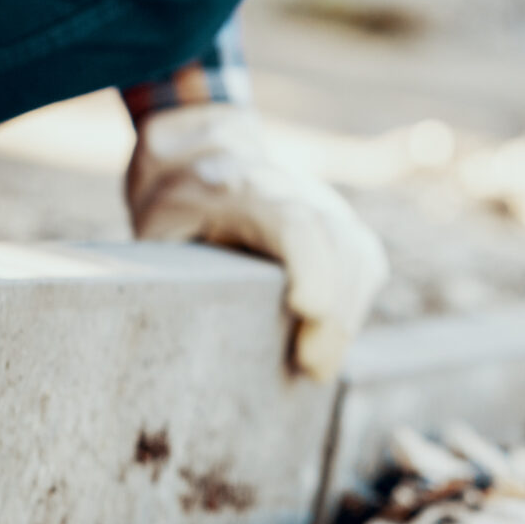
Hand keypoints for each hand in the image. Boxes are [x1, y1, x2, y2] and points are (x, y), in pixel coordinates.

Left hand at [130, 105, 386, 381]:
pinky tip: (331, 339)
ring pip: (359, 254)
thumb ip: (173, 274)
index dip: (310, 265)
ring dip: (348, 316)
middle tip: (311, 366)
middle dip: (335, 310)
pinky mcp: (339, 223)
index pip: (293, 221)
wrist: (204, 157)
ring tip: (317, 365)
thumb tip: (185, 336)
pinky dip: (356, 305)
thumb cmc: (177, 206)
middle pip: (336, 244)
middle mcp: (294, 190)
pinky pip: (365, 262)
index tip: (307, 310)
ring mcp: (323, 204)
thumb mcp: (159, 232)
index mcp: (242, 190)